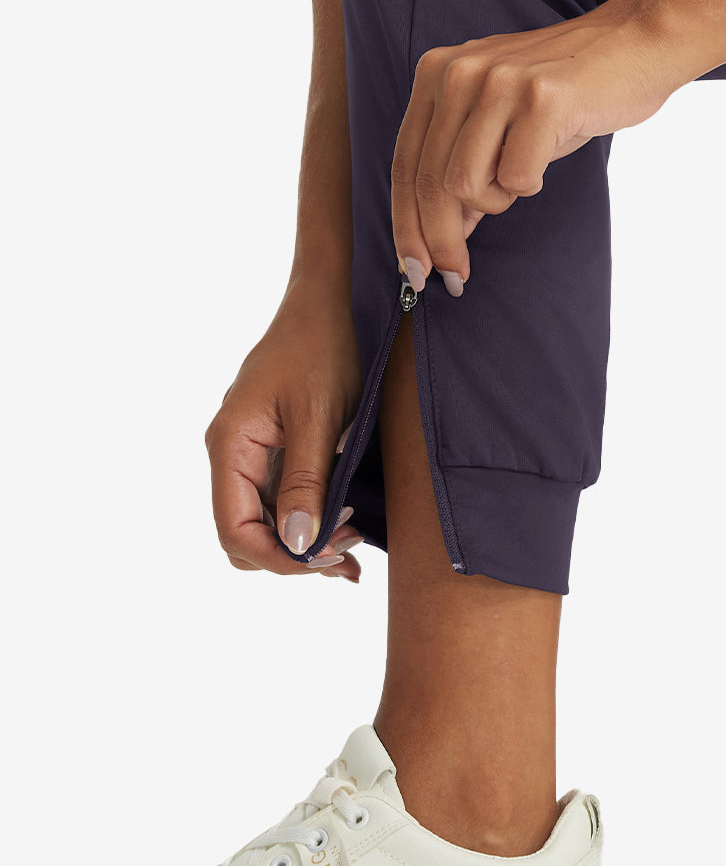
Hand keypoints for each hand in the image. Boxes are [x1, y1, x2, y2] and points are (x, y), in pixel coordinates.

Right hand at [204, 283, 363, 581]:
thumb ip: (307, 482)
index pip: (235, 531)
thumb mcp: (320, 417)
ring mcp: (251, 456)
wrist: (325, 305)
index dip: (279, 559)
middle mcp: (232, 456)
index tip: (326, 559)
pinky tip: (347, 529)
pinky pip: (282, 502)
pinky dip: (311, 522)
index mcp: (231, 446)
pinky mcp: (273, 453)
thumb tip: (298, 545)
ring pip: (266, 524)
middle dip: (293, 556)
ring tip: (354, 543)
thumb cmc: (321, 349)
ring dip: (306, 543)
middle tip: (347, 549)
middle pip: (245, 536)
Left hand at [391, 0, 684, 294]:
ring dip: (495, 201)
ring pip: (464, 185)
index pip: (405, 165)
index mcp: (437, 73)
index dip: (405, 226)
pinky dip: (531, 184)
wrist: (638, 44)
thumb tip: (435, 238)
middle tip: (456, 278)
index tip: (414, 272)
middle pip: (429, 183)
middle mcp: (459, 72)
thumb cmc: (567, 96)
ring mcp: (499, 81)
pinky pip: (517, 178)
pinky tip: (548, 153)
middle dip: (441, 242)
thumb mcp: (498, 123)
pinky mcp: (541, 98)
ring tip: (522, 175)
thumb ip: (460, 168)